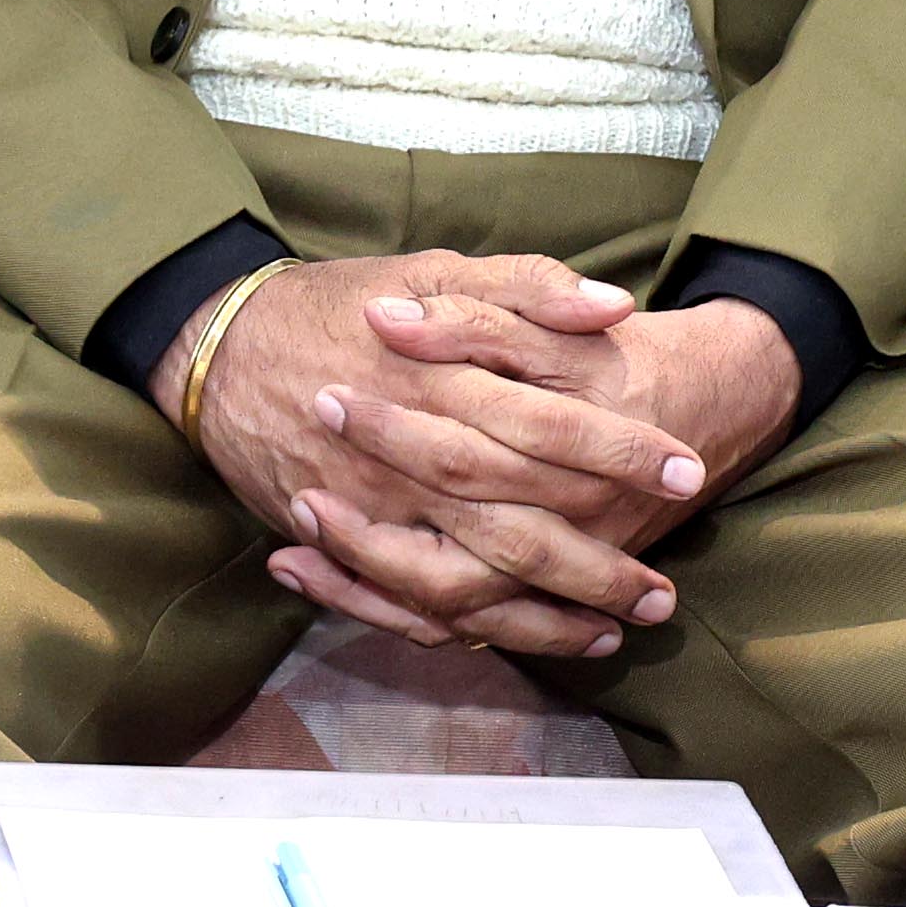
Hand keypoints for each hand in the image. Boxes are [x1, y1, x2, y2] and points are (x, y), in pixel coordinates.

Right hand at [176, 254, 696, 656]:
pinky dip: (475, 630)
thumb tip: (612, 307)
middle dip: (597, 564)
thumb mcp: (430, 269)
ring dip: (548, 616)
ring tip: (618, 632)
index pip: (550, 426)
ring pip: (473, 583)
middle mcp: (411, 458)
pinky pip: (414, 605)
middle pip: (520, 524)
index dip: (620, 453)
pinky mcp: (347, 542)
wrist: (220, 347)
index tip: (685, 472)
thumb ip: (523, 286)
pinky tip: (530, 637)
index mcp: (442, 381)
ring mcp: (375, 511)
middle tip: (663, 592)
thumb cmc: (337, 305)